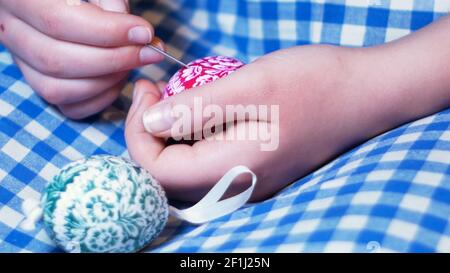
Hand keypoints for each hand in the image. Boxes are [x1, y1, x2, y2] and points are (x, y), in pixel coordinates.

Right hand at [0, 0, 163, 118]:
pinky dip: (99, 99)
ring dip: (106, 81)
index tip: (144, 33)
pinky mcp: (41, 84)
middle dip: (113, 60)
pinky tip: (118, 80)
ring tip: (133, 63)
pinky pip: (68, 107)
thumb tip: (142, 39)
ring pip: (58, 90)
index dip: (106, 32)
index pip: (57, 22)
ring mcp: (22, 63)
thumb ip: (114, 6)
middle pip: (57, 60)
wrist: (65, 2)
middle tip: (148, 52)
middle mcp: (11, 32)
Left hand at [125, 45, 376, 201]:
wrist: (365, 94)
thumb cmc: (315, 84)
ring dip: (168, 136)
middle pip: (169, 176)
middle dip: (149, 135)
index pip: (159, 171)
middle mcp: (238, 187)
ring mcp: (248, 182)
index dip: (139, 133)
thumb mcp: (251, 86)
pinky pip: (208, 164)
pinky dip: (190, 139)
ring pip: (186, 171)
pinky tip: (199, 110)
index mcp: (234, 169)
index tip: (146, 92)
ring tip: (172, 98)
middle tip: (153, 94)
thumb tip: (151, 122)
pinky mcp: (255, 169)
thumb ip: (196, 109)